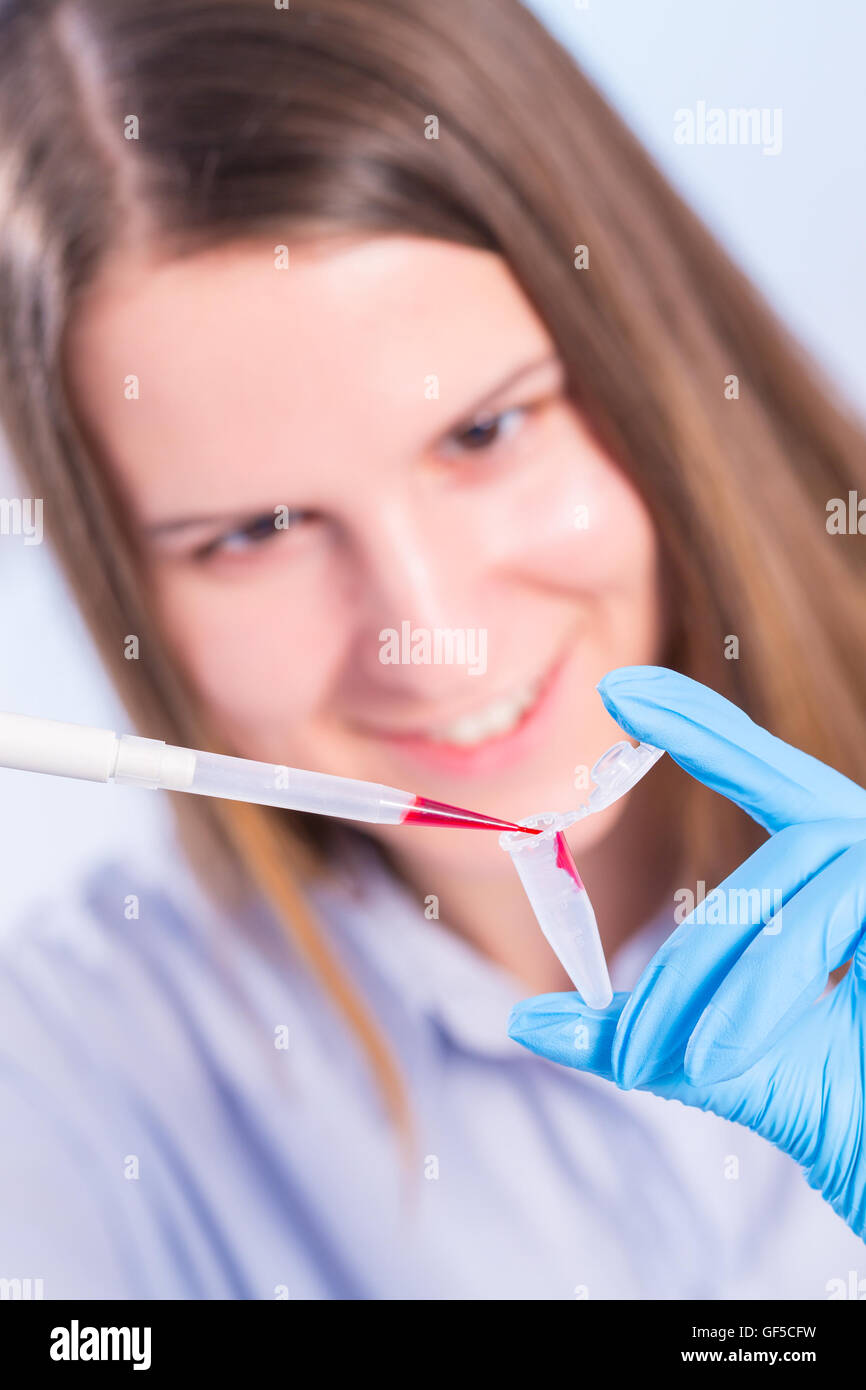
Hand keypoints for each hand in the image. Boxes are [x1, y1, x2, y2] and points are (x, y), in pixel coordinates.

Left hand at [507, 666, 865, 1242]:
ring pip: (790, 892)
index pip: (774, 778)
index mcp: (836, 872)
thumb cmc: (839, 1107)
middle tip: (623, 1050)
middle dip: (684, 959)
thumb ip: (633, 1033)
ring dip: (712, 984)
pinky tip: (716, 1058)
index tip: (618, 691)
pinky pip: (827, 920)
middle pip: (775, 861)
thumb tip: (524, 1022)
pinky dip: (760, 991)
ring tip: (658, 1064)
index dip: (707, 726)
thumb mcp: (719, 1059)